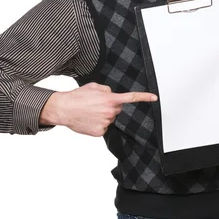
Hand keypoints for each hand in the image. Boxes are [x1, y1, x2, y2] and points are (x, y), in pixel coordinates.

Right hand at [39, 82, 157, 136]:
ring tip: (89, 112)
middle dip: (110, 107)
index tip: (154, 98)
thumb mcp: (93, 86)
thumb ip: (106, 90)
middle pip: (117, 109)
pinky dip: (97, 125)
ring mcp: (105, 123)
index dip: (144, 97)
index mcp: (110, 99)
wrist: (63, 109)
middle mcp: (110, 112)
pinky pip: (103, 128)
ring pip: (109, 119)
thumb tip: (111, 95)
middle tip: (96, 105)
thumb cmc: (77, 97)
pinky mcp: (100, 132)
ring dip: (102, 116)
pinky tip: (88, 120)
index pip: (131, 98)